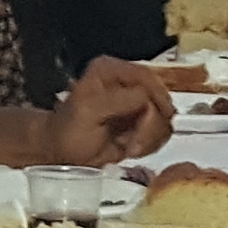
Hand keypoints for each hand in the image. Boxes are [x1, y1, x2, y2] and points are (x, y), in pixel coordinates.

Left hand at [44, 58, 174, 163]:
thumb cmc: (69, 132)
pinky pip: (161, 133)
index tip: (161, 117)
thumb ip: (118, 101)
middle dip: (150, 125)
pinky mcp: (142, 125)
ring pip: (164, 118)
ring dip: (150, 138)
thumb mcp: (89, 111)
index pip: (146, 76)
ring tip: (128, 148)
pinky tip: (130, 149)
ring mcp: (136, 105)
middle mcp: (127, 84)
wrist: (63, 156)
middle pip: (160, 98)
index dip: (157, 96)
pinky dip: (150, 145)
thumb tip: (146, 100)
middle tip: (132, 145)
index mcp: (111, 70)